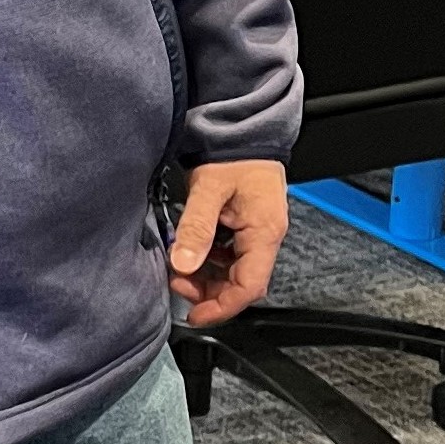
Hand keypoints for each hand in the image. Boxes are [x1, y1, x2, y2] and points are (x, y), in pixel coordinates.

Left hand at [169, 159, 287, 329]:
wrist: (244, 129)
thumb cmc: (234, 153)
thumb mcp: (209, 189)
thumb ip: (196, 228)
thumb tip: (183, 264)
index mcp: (264, 232)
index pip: (248, 287)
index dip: (222, 307)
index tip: (195, 314)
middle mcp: (266, 236)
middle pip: (241, 283)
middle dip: (209, 292)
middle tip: (178, 283)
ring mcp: (257, 231)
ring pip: (235, 271)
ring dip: (207, 276)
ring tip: (180, 267)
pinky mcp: (247, 225)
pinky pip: (230, 254)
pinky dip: (209, 259)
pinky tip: (192, 250)